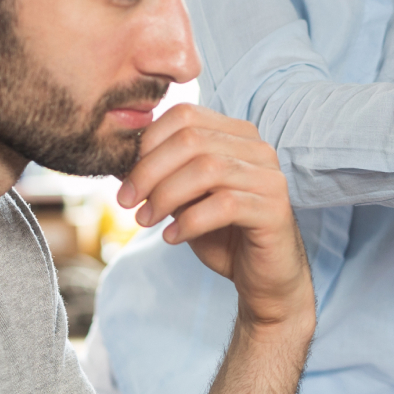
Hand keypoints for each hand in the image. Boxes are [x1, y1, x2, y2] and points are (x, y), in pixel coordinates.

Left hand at [117, 104, 312, 327]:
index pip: (185, 115)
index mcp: (236, 135)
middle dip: (150, 170)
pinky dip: (190, 221)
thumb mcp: (184, 199)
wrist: (263, 277)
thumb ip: (161, 176)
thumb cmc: (223, 234)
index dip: (148, 142)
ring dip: (166, 196)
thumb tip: (118, 160)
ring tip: (146, 220)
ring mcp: (269, 177)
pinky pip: (225, 205)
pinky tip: (173, 237)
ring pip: (207, 169)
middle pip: (192, 139)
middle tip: (127, 201)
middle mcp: (257, 148)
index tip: (126, 179)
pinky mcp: (274, 209)